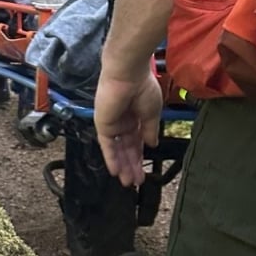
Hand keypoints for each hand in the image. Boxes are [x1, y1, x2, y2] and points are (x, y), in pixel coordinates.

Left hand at [94, 63, 162, 187]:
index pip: (137, 141)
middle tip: (136, 182)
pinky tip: (116, 171)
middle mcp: (123, 122)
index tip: (144, 172)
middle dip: (131, 165)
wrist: (128, 73)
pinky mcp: (103, 124)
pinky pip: (106, 145)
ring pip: (117, 150)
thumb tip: (152, 145)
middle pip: (126, 148)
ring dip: (122, 166)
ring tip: (128, 182)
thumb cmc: (143, 88)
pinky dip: (111, 158)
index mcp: (136, 117)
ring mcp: (112, 123)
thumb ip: (150, 130)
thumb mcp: (152, 113)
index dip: (140, 156)